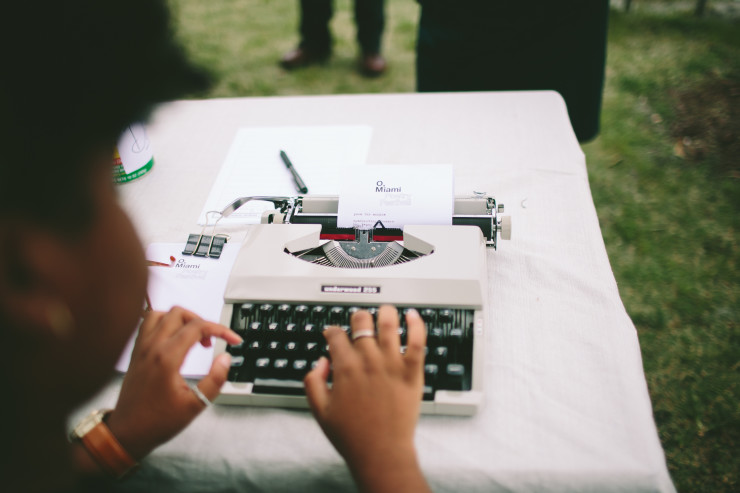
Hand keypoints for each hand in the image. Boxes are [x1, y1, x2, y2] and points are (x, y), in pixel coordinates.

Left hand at [106, 307, 241, 459]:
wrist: (127, 432)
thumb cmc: (156, 422)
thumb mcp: (195, 405)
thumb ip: (215, 380)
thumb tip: (225, 359)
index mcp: (167, 357)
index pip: (198, 326)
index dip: (221, 329)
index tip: (233, 339)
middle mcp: (152, 347)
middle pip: (179, 313)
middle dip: (201, 321)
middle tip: (211, 340)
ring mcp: (141, 348)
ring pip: (161, 314)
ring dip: (181, 320)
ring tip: (192, 337)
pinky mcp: (136, 353)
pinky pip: (148, 324)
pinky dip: (164, 324)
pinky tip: (174, 340)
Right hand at [304, 305, 429, 492]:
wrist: (381, 453)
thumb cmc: (353, 436)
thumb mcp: (320, 410)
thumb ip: (313, 382)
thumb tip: (321, 362)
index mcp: (345, 368)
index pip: (336, 335)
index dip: (332, 330)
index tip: (332, 333)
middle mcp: (368, 361)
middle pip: (362, 321)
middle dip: (358, 318)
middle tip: (359, 322)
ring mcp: (392, 364)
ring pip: (389, 323)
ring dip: (386, 312)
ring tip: (385, 312)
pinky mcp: (412, 371)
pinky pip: (417, 340)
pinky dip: (416, 324)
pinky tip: (413, 316)